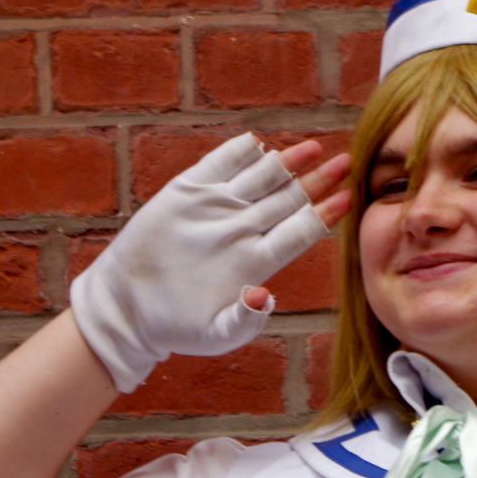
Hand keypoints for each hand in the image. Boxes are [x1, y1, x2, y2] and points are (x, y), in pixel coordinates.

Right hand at [70, 134, 350, 391]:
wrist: (129, 306)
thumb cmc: (177, 326)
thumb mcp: (214, 333)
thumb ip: (244, 320)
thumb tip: (265, 297)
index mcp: (256, 261)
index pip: (299, 233)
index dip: (323, 215)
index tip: (347, 199)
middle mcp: (243, 230)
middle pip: (288, 200)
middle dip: (317, 181)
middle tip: (345, 162)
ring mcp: (217, 208)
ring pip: (260, 178)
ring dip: (286, 162)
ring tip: (313, 147)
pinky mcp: (188, 193)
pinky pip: (218, 165)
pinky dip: (236, 154)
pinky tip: (256, 143)